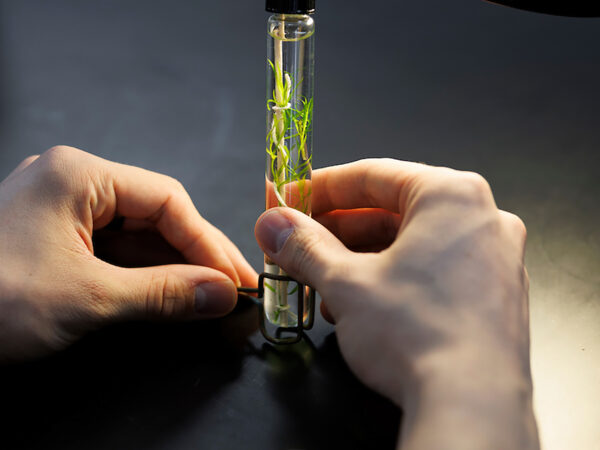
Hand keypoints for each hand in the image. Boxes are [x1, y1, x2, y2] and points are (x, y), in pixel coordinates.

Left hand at [0, 146, 255, 361]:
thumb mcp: (86, 298)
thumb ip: (163, 294)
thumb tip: (220, 294)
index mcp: (78, 175)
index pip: (167, 201)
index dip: (208, 242)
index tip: (234, 278)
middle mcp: (71, 184)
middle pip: (154, 215)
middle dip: (192, 256)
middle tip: (227, 291)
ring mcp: (60, 212)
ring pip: (135, 236)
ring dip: (170, 268)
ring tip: (205, 299)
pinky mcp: (52, 241)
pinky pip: (112, 252)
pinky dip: (141, 276)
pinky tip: (166, 296)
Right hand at [255, 159, 538, 448]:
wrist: (471, 405)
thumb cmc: (421, 335)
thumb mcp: (345, 283)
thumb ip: (305, 247)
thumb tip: (276, 226)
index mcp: (451, 196)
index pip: (371, 175)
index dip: (320, 188)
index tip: (290, 199)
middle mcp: (480, 220)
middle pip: (390, 211)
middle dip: (336, 230)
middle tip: (297, 242)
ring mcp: (491, 259)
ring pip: (409, 243)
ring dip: (358, 259)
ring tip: (321, 281)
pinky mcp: (490, 295)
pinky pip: (430, 270)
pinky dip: (389, 279)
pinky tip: (357, 303)